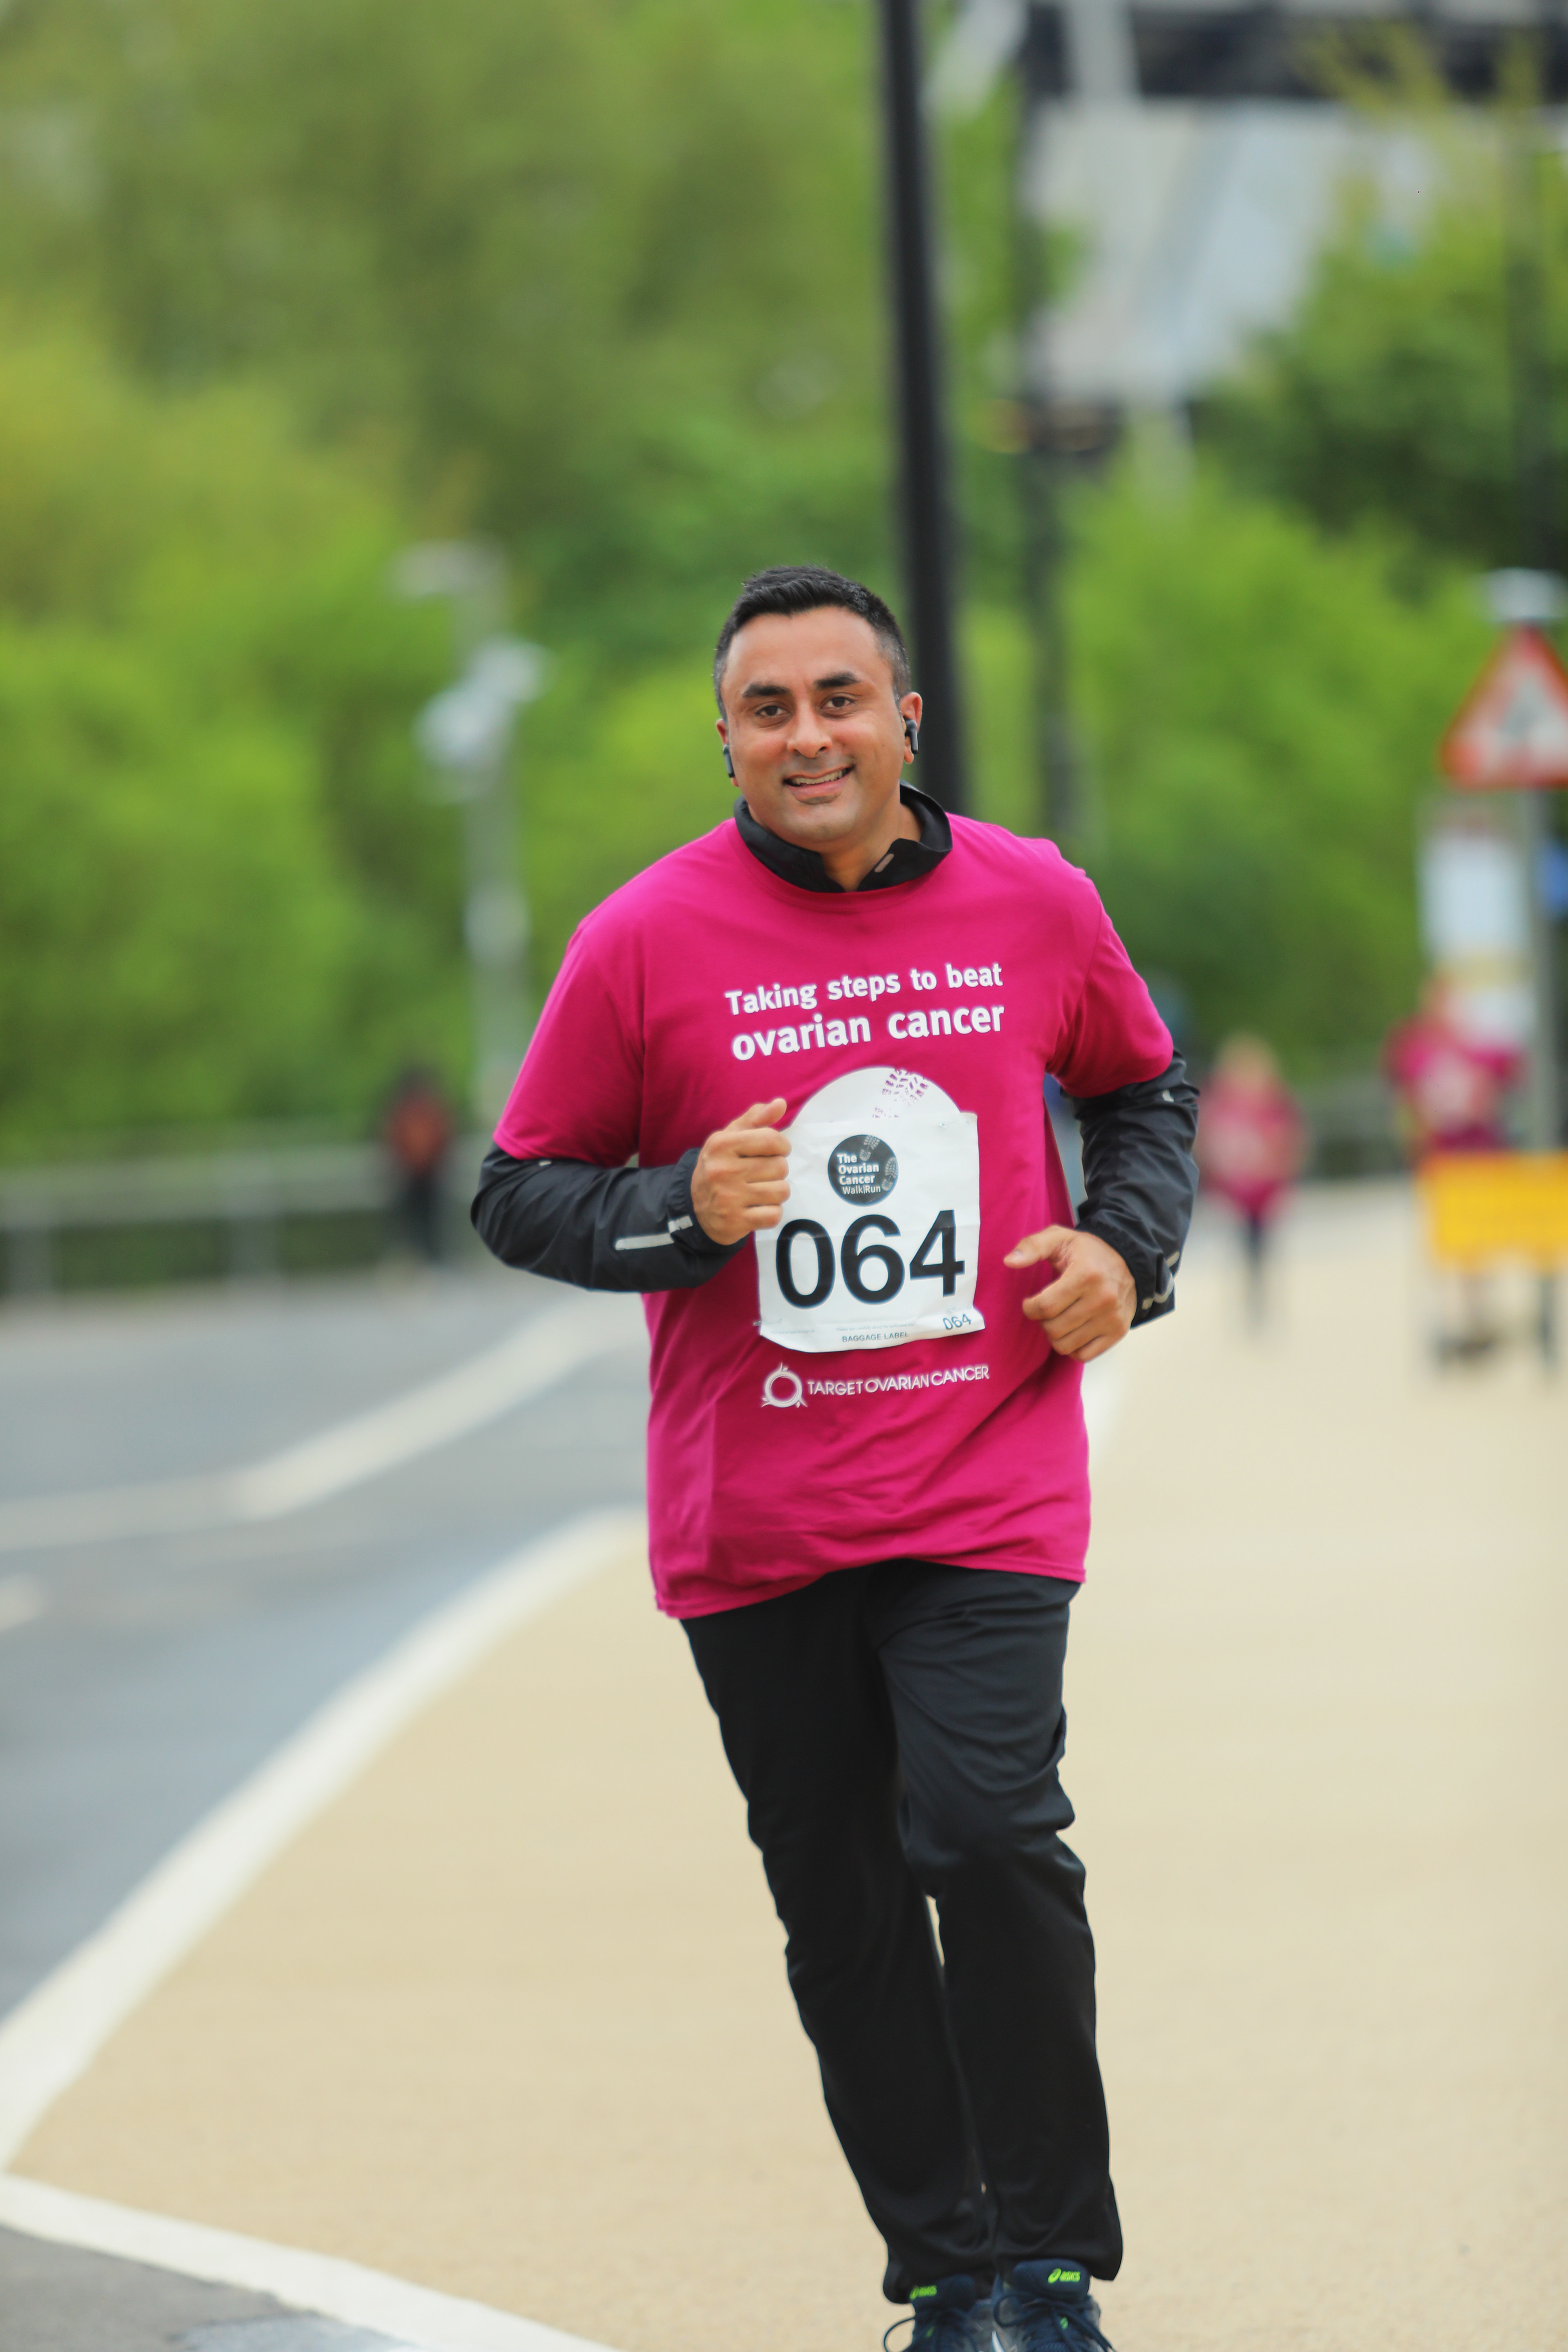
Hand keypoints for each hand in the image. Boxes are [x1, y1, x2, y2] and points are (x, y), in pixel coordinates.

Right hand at [691, 1098, 790, 1244]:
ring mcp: (728, 1198)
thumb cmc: (720, 1166)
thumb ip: (755, 1118)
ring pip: (781, 1191)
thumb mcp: (730, 1137)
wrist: (694, 1207)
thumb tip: (780, 1103)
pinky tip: (757, 1208)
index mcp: (722, 1145)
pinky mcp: (735, 1222)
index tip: (776, 1151)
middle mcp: (723, 1170)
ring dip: (776, 1192)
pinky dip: (771, 1212)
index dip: (782, 1146)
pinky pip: (774, 1215)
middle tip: (761, 1174)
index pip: (771, 1139)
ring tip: (760, 1190)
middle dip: (777, 1170)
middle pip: (780, 1167)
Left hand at [1005, 1225, 1134, 1361]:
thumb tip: (1009, 1261)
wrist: (1129, 1262)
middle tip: (1047, 1309)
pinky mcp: (1118, 1332)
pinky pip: (1083, 1355)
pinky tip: (1072, 1330)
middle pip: (1053, 1329)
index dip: (1029, 1308)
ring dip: (1054, 1335)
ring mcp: (1112, 1318)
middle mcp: (1103, 1299)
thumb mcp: (1059, 1238)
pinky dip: (1072, 1347)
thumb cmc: (1086, 1252)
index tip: (1030, 1302)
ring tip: (1059, 1318)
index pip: (1045, 1307)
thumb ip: (1032, 1247)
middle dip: (1042, 1321)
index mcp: (1086, 1275)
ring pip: (1065, 1346)